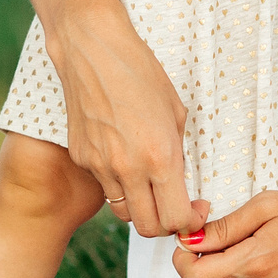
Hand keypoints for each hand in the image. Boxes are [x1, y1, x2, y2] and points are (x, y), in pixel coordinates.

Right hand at [47, 0, 202, 239]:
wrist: (93, 49)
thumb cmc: (140, 72)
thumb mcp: (175, 113)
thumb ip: (177, 154)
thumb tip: (178, 183)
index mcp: (160, 157)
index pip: (177, 218)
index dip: (191, 222)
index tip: (195, 210)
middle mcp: (129, 168)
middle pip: (149, 227)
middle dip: (166, 224)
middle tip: (174, 206)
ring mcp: (101, 166)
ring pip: (124, 212)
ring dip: (141, 207)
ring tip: (149, 184)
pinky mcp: (82, 158)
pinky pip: (105, 186)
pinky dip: (118, 184)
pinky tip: (124, 157)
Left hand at [172, 183, 277, 277]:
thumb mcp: (267, 205)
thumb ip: (224, 226)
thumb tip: (189, 239)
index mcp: (256, 262)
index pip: (194, 277)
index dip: (182, 258)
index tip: (190, 239)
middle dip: (199, 266)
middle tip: (215, 240)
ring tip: (236, 255)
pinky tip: (251, 276)